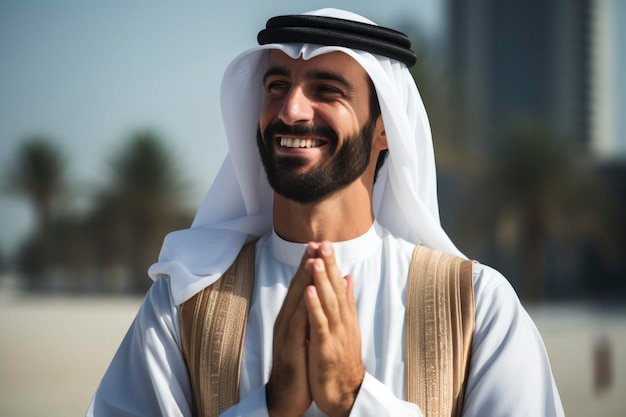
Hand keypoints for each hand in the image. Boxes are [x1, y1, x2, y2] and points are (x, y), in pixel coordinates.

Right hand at [266, 243, 316, 416]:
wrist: (286, 397)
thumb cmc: (298, 365)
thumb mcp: (306, 336)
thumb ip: (311, 314)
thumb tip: (319, 293)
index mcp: (291, 318)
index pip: (301, 286)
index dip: (309, 265)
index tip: (318, 244)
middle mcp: (286, 322)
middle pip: (297, 288)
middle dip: (306, 265)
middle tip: (315, 242)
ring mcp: (285, 334)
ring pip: (295, 302)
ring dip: (303, 280)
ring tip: (312, 259)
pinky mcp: (289, 348)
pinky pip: (297, 325)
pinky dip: (302, 308)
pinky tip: (308, 294)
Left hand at [305, 241, 364, 416]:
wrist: (344, 392)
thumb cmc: (342, 359)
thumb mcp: (346, 327)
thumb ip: (346, 302)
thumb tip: (348, 278)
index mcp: (345, 316)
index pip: (339, 285)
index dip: (332, 264)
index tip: (326, 244)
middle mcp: (342, 321)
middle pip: (336, 289)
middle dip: (329, 265)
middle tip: (324, 243)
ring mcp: (335, 334)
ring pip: (329, 302)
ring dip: (322, 280)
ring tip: (316, 260)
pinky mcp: (326, 347)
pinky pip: (320, 324)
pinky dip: (314, 307)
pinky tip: (309, 291)